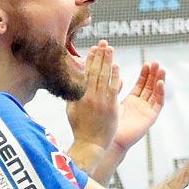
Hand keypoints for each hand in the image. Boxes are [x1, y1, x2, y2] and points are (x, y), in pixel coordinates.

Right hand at [65, 42, 120, 157]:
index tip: (94, 49)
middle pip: (95, 72)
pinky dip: (114, 77)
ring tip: (110, 49)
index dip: (90, 60)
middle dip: (100, 56)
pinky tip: (116, 66)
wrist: (89, 145)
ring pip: (104, 78)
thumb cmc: (80, 128)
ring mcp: (100, 102)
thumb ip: (76, 94)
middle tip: (104, 43)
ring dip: (107, 62)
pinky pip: (112, 89)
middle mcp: (89, 97)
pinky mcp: (110, 109)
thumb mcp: (72, 110)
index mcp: (79, 96)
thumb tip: (78, 80)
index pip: (86, 73)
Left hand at [112, 59, 165, 151]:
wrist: (108, 140)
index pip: (141, 84)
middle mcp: (141, 106)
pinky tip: (160, 83)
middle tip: (156, 62)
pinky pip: (158, 104)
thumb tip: (117, 76)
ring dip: (159, 81)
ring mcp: (146, 112)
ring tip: (161, 69)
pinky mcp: (150, 118)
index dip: (144, 74)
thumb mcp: (111, 101)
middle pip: (150, 87)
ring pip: (156, 93)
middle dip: (154, 75)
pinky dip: (160, 93)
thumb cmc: (106, 124)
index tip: (147, 63)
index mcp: (131, 101)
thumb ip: (115, 89)